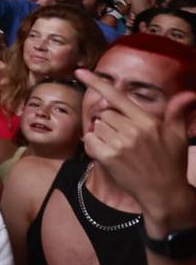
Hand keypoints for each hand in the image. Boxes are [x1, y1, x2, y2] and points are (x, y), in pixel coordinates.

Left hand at [75, 67, 195, 222]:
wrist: (164, 193)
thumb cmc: (171, 163)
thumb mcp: (178, 136)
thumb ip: (177, 112)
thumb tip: (189, 94)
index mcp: (147, 121)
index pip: (118, 97)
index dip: (97, 83)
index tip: (80, 71)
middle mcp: (133, 130)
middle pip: (105, 113)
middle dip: (111, 123)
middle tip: (125, 138)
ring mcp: (120, 144)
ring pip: (97, 126)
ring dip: (103, 135)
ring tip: (120, 148)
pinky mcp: (108, 158)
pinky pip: (90, 140)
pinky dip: (94, 145)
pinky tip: (107, 153)